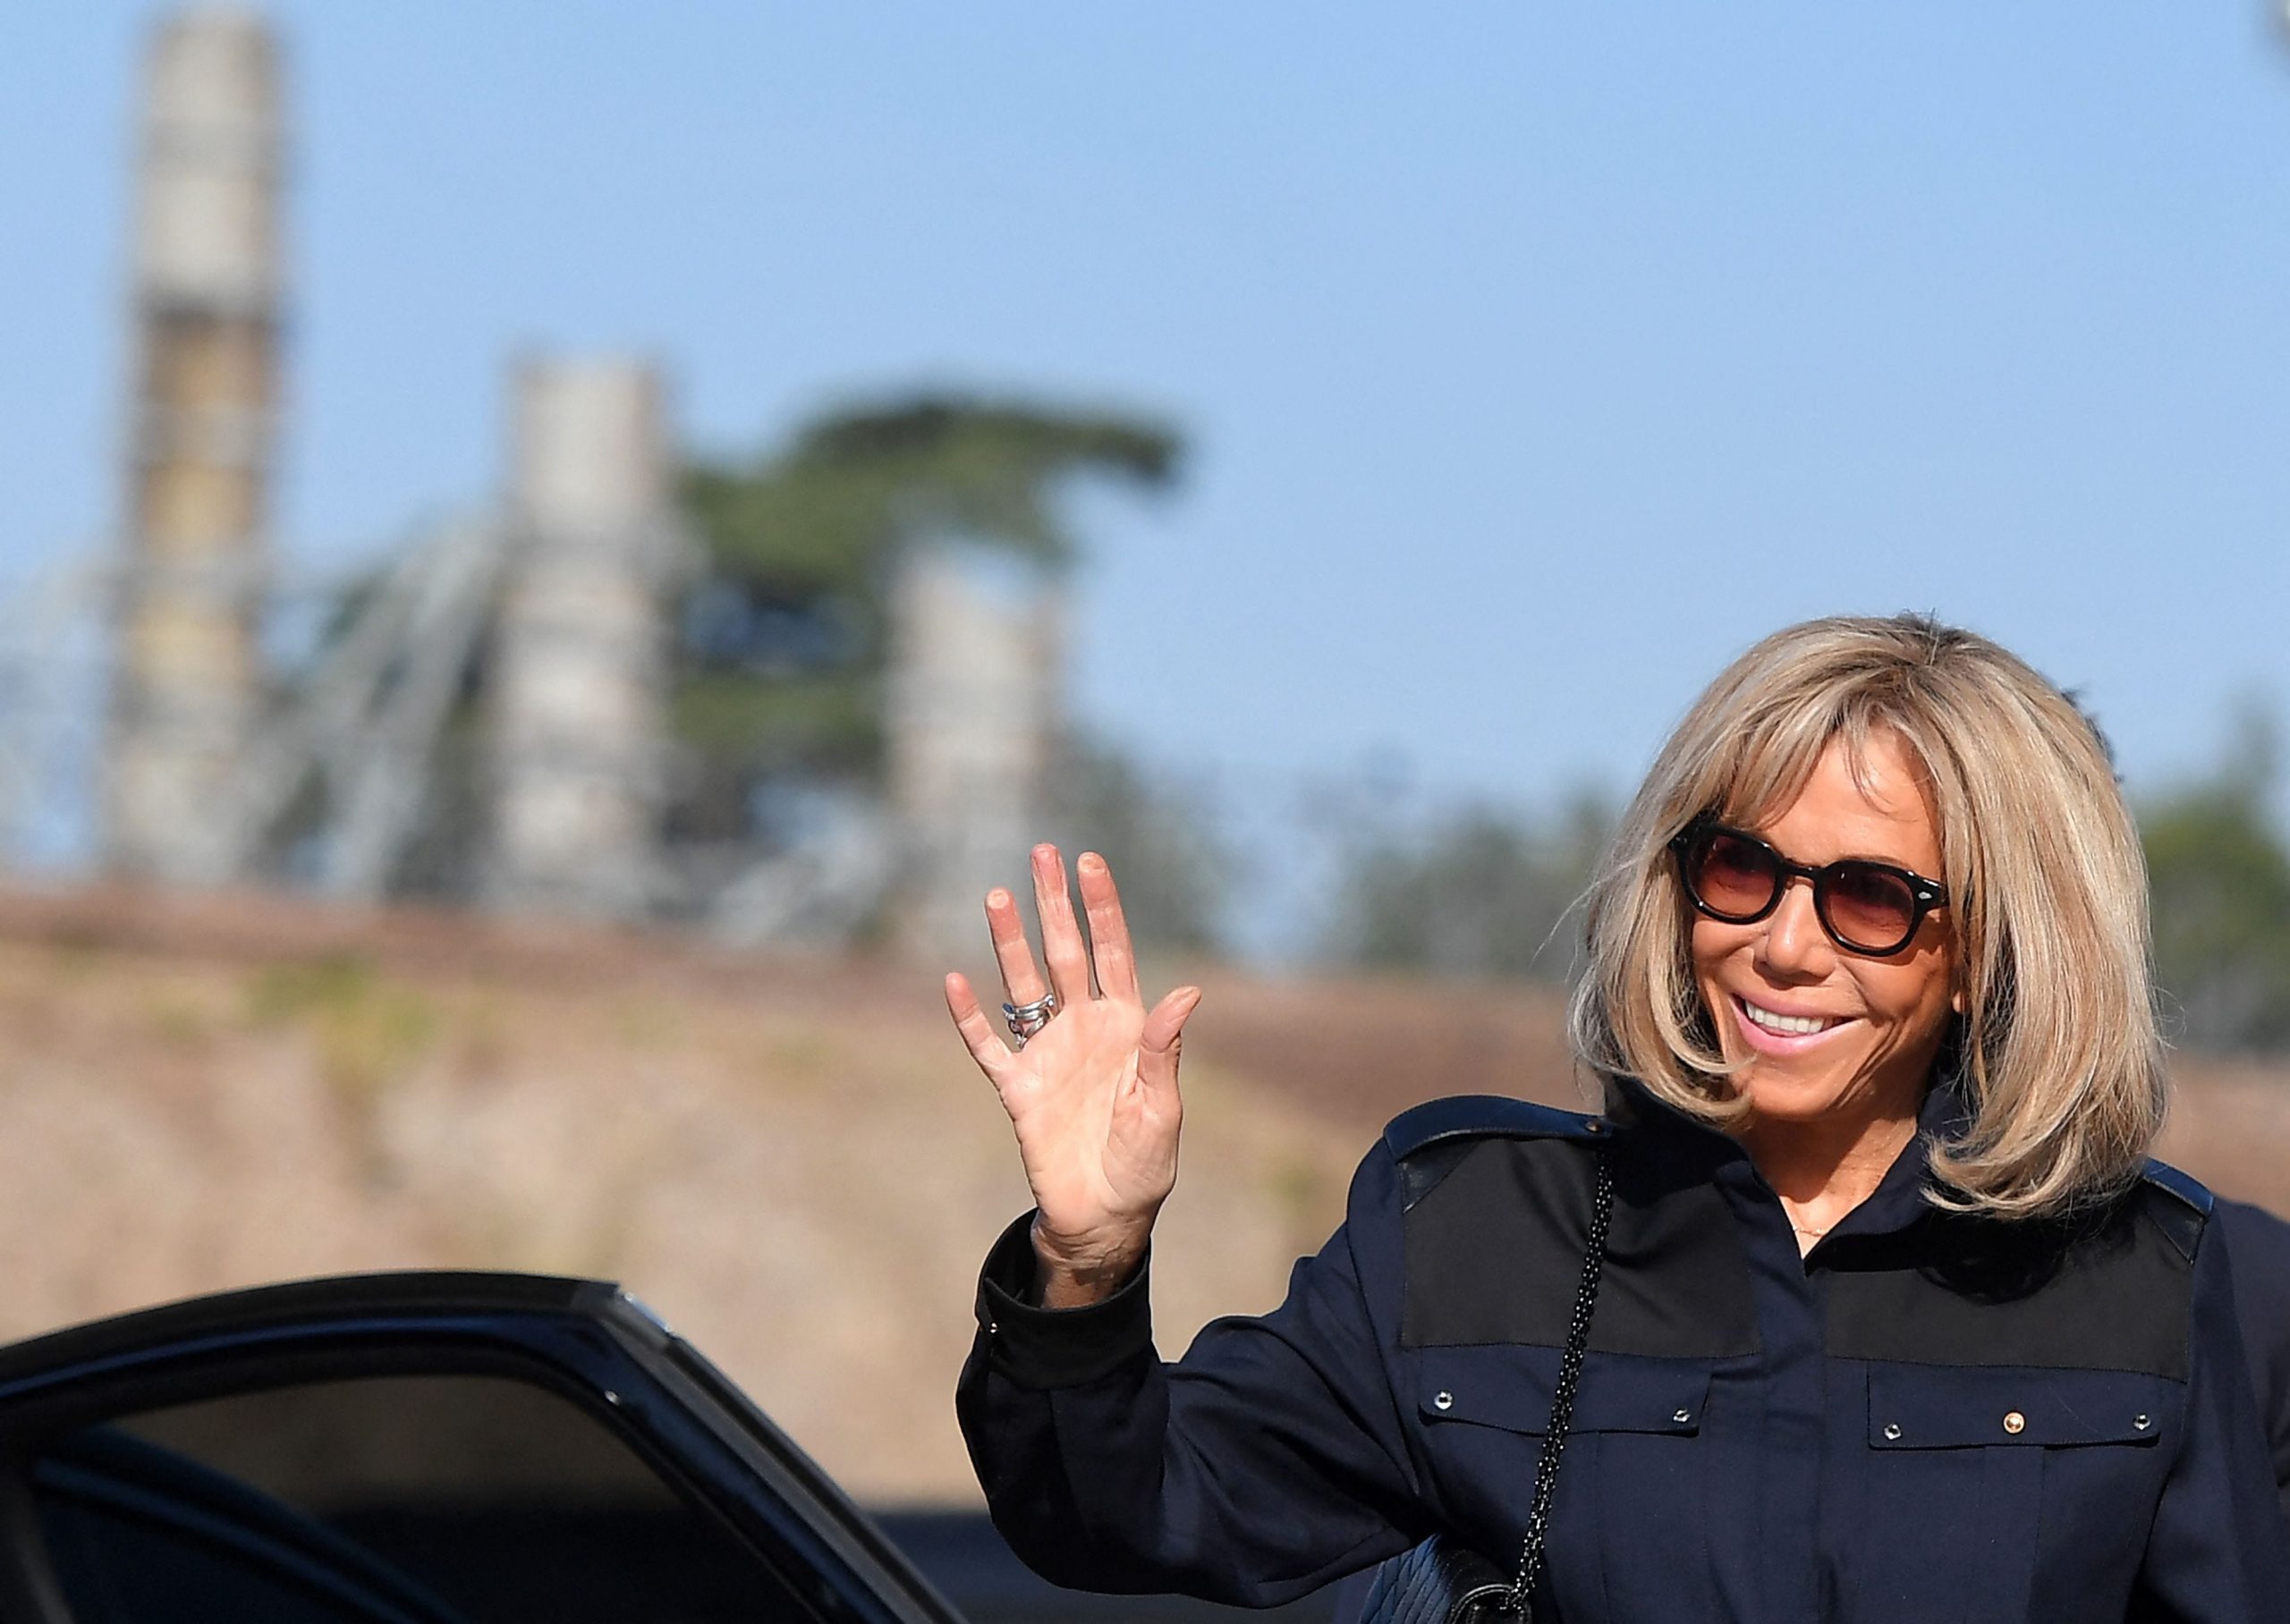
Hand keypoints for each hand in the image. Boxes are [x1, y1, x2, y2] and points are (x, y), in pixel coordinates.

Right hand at [946, 844, 1200, 1307]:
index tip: (1090, 863)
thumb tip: (1185, 992)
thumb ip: (1163, 1050)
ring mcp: (1047, 1055)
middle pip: (1064, 953)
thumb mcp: (1162, 1108)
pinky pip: (988, 1046)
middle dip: (1054, 903)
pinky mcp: (1017, 1089)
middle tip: (1041, 852)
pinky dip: (971, 1017)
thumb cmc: (1145, 1164)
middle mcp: (1083, 1029)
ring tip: (996, 895)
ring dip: (1010, 942)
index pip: (1113, 954)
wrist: (1106, 1217)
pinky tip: (955, 981)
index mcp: (1126, 1028)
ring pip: (1023, 985)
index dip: (1102, 909)